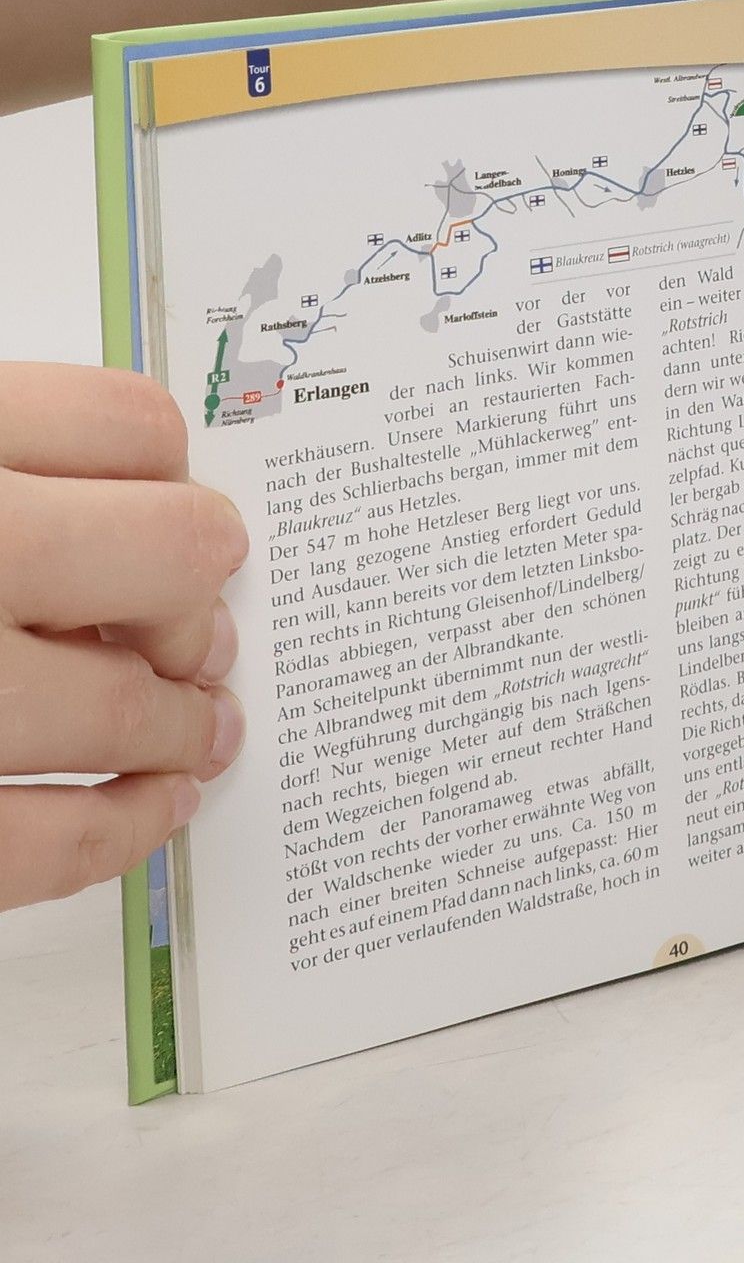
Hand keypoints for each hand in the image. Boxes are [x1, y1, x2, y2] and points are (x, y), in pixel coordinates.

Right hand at [0, 364, 245, 912]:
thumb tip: (144, 511)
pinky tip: (149, 811)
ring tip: (199, 735)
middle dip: (195, 603)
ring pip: (124, 707)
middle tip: (200, 638)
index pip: (131, 426)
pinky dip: (117, 833)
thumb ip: (16, 470)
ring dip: (180, 727)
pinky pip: (45, 843)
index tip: (168, 515)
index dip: (169, 478)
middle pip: (173, 552)